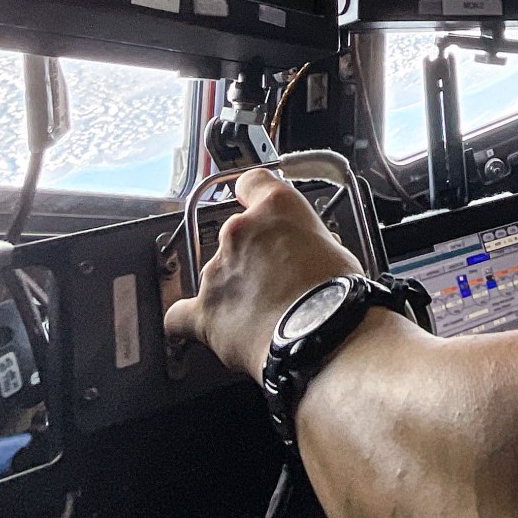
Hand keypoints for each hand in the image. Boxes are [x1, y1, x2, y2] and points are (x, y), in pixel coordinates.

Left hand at [163, 170, 363, 381]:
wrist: (322, 334)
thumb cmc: (337, 294)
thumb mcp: (337, 248)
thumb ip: (309, 243)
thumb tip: (308, 258)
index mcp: (275, 207)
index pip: (252, 183)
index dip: (255, 197)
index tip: (260, 210)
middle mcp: (239, 232)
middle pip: (237, 236)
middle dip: (254, 256)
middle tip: (280, 280)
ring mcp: (217, 271)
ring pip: (217, 274)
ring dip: (235, 288)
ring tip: (264, 315)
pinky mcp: (205, 311)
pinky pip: (180, 315)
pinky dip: (189, 320)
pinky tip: (205, 327)